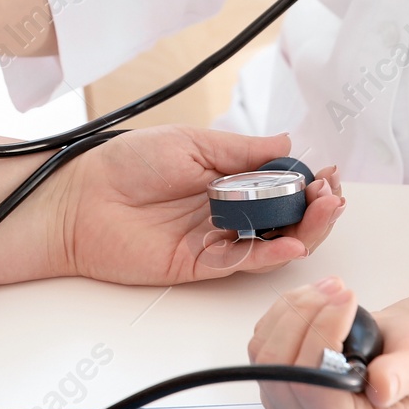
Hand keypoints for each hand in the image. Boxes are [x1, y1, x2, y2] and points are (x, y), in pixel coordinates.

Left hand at [55, 126, 344, 284]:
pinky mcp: (197, 266)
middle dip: (314, 209)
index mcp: (224, 179)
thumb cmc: (123, 163)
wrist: (78, 197)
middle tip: (331, 197)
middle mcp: (223, 212)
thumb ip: (239, 150)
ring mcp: (213, 240)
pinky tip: (288, 244)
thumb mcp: (190, 142)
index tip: (326, 175)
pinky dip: (268, 257)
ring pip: (270, 244)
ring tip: (322, 212)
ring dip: (302, 231)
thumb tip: (285, 144)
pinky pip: (240, 264)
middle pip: (283, 220)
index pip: (279, 186)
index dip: (306, 183)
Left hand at [248, 279, 408, 408]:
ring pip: (266, 354)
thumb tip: (381, 389)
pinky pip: (260, 343)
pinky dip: (282, 313)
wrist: (398, 350)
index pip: (316, 392)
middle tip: (338, 287)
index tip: (346, 300)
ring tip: (329, 289)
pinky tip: (311, 300)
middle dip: (307, 316)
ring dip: (293, 310)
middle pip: (283, 371)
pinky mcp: (271, 384)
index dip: (323, 337)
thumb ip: (402, 377)